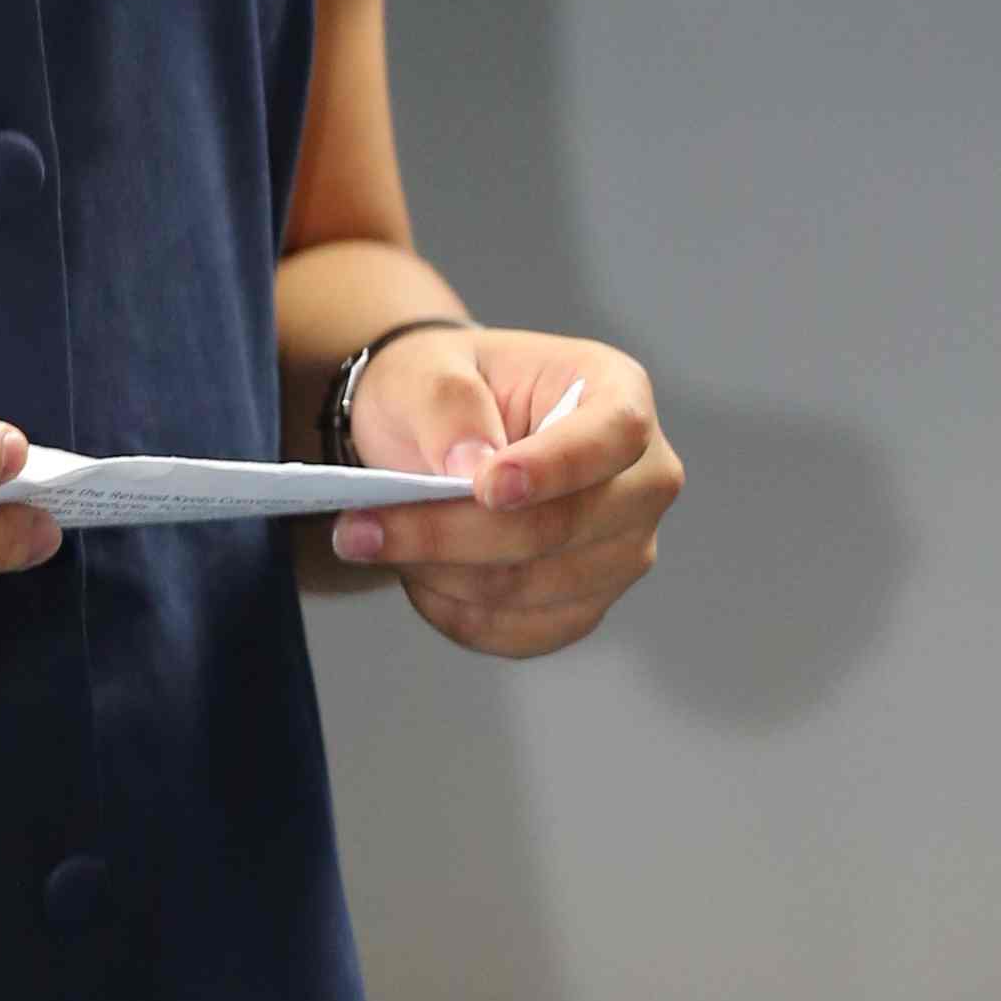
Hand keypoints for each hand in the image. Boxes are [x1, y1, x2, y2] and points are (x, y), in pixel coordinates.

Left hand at [328, 326, 679, 661]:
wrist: (436, 434)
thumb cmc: (444, 389)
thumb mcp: (429, 368)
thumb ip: (448, 405)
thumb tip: (468, 468)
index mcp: (618, 394)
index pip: (615, 435)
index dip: (554, 468)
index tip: (484, 486)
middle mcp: (641, 479)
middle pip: (566, 527)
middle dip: (454, 534)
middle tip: (359, 528)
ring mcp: (622, 550)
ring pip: (534, 588)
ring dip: (441, 573)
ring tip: (371, 539)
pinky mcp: (585, 605)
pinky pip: (521, 631)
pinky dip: (454, 610)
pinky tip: (414, 574)